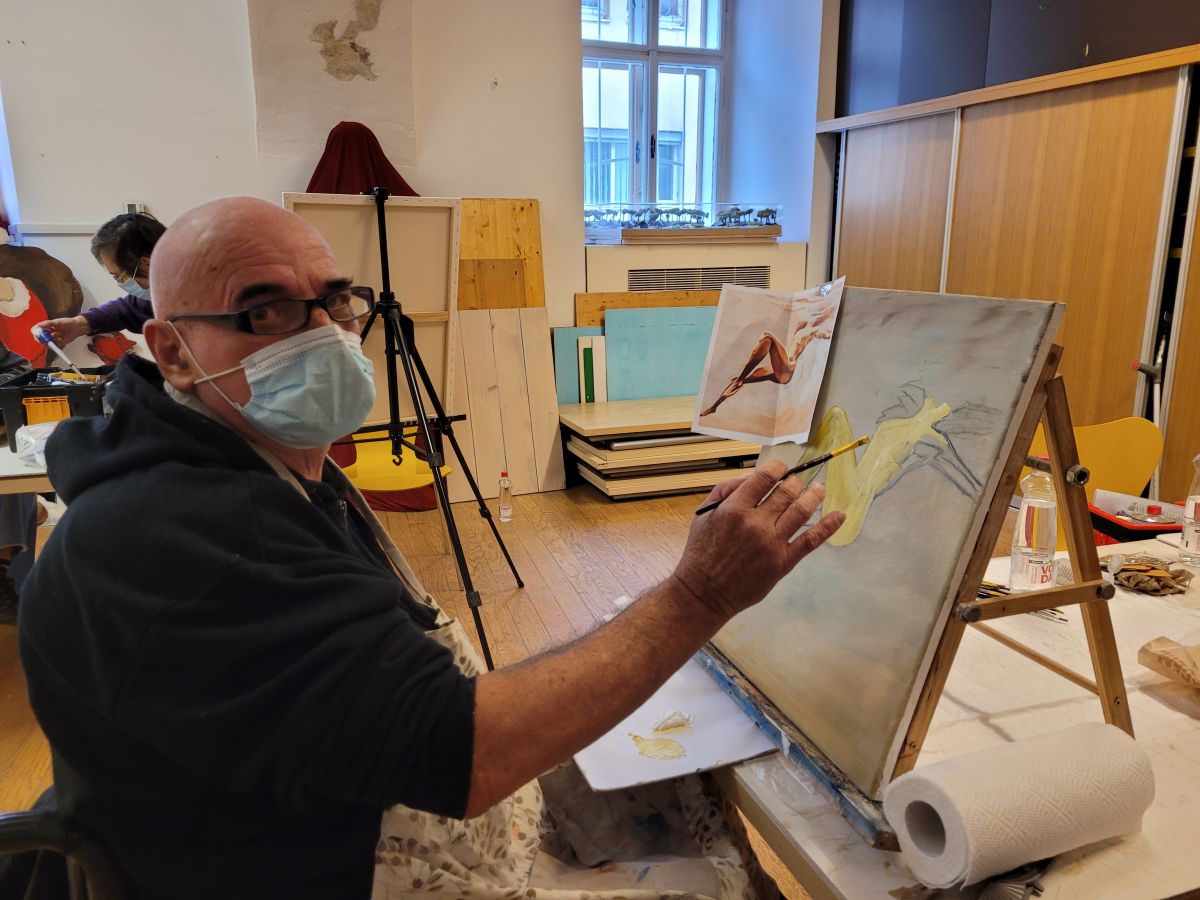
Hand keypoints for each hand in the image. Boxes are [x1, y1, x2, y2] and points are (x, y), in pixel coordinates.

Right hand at [34, 316, 88, 345]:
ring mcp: (52, 338)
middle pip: (40, 338)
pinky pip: (55, 346)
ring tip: (60, 333)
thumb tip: (39, 325)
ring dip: (53, 339)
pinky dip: (58, 343)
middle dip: (45, 338)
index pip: (35, 330)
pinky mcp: (57, 343)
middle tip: (50, 336)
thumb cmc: (67, 323)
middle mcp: (47, 333)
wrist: (77, 327)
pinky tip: (62, 338)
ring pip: (48, 342)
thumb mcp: (57, 322)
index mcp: (45, 326)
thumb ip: (48, 324)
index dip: (36, 333)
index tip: (38, 335)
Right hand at [671, 459, 844, 621]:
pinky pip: (811, 540)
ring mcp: (772, 543)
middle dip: (795, 482)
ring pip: (802, 510)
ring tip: (819, 489)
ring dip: (815, 495)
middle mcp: (756, 523)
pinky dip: (828, 526)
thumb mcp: (704, 514)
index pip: (766, 477)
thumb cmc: (701, 551)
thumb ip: (727, 490)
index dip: (778, 468)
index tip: (782, 468)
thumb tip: (754, 476)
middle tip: (798, 482)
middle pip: (787, 491)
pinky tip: (840, 515)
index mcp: (735, 508)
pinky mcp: (783, 562)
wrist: (704, 591)